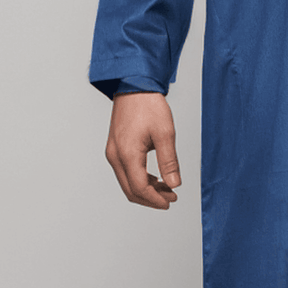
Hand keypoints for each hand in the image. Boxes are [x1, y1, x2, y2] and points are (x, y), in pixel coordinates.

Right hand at [105, 92, 181, 209]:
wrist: (134, 85)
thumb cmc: (148, 105)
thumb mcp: (165, 133)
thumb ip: (169, 161)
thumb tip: (174, 184)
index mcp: (127, 154)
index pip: (139, 187)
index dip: (155, 199)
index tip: (170, 201)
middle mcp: (115, 156)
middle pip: (130, 190)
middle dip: (151, 199)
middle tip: (171, 199)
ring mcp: (113, 152)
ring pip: (127, 182)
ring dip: (146, 190)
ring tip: (167, 189)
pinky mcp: (115, 148)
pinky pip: (125, 172)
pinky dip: (140, 179)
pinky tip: (156, 178)